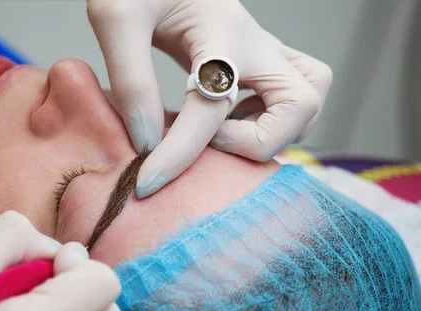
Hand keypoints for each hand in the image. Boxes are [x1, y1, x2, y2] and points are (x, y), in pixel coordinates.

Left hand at [88, 0, 332, 197]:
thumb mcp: (115, 18)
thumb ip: (130, 79)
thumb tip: (149, 142)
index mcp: (221, 32)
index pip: (210, 109)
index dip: (179, 154)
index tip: (147, 181)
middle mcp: (254, 43)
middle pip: (303, 104)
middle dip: (260, 141)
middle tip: (212, 142)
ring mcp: (260, 51)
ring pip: (306, 100)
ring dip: (273, 132)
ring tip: (221, 133)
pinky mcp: (254, 60)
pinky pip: (287, 98)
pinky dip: (266, 122)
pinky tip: (223, 121)